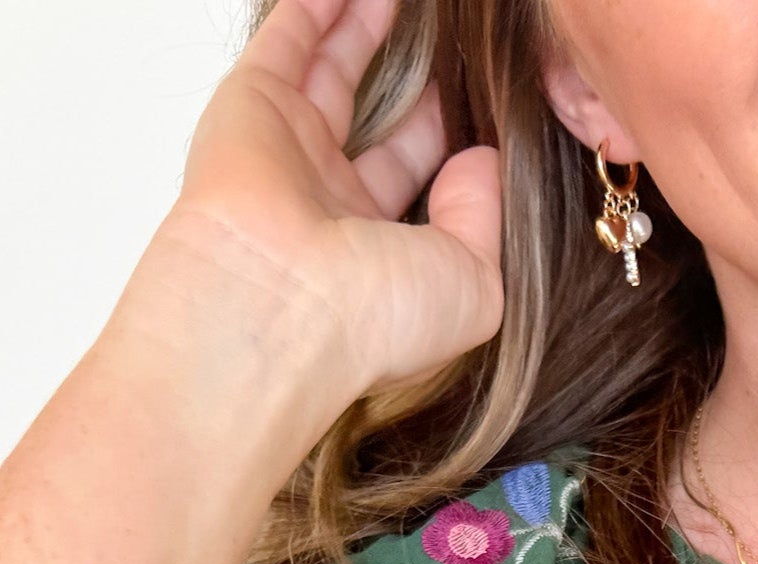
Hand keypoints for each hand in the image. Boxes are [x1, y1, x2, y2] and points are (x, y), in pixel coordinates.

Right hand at [144, 0, 502, 401]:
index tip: (475, 99)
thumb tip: (484, 163)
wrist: (280, 308)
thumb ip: (485, 217)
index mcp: (376, 253)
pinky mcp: (251, 105)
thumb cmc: (377, 318)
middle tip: (437, 35)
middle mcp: (327, 204)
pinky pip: (287, 39)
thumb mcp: (473, 283)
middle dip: (406, 78)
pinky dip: (314, 8)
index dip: (443, 136)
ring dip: (360, 25)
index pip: (414, 178)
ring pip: (329, 71)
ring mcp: (286, 151)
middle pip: (374, 122)